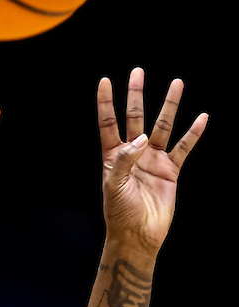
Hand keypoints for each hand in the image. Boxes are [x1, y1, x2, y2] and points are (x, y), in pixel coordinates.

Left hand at [98, 68, 206, 251]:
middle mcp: (133, 154)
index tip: (105, 81)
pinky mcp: (170, 171)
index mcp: (113, 157)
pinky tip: (201, 117)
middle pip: (134, 117)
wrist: (138, 235)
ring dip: (169, 106)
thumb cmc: (120, 213)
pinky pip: (183, 148)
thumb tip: (142, 137)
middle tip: (138, 71)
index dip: (105, 103)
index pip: (108, 124)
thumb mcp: (114, 186)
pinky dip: (193, 133)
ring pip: (162, 126)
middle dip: (135, 95)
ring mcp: (153, 160)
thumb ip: (125, 160)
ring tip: (176, 83)